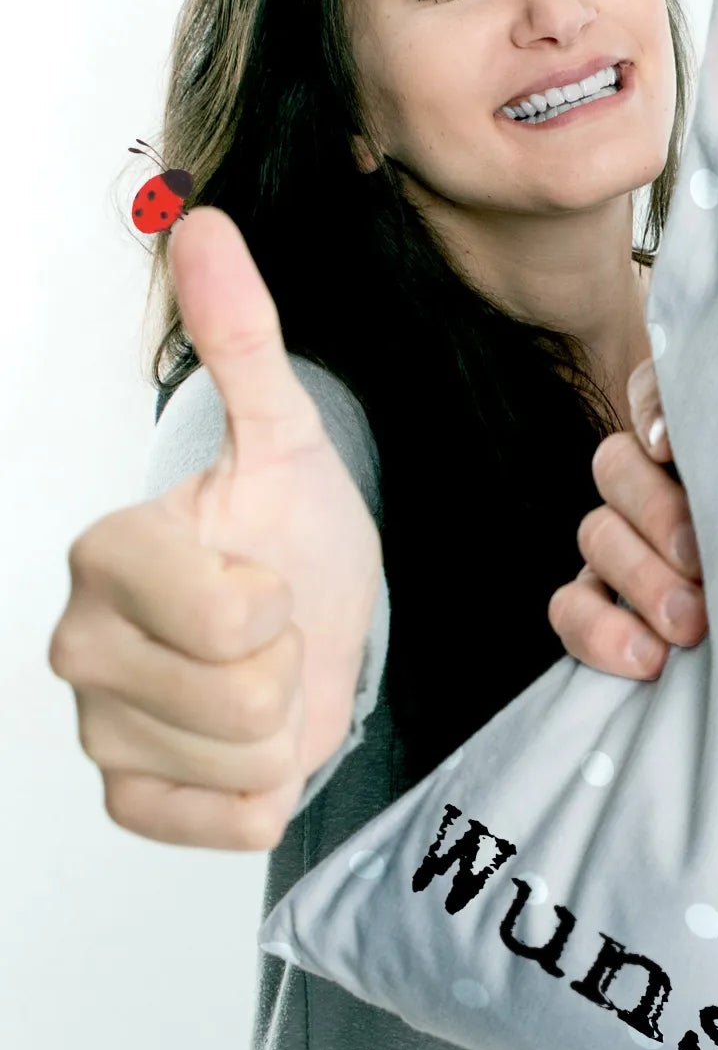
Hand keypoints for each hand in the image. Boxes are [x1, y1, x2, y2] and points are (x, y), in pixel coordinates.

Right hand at [48, 208, 381, 849]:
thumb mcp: (287, 439)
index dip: (281, 606)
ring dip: (286, 727)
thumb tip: (206, 225)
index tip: (270, 577)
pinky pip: (225, 824)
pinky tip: (252, 744)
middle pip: (241, 700)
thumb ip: (245, 340)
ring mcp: (100, 724)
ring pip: (244, 763)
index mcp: (110, 553)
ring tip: (266, 679)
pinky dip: (263, 794)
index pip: (229, 619)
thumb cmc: (293, 535)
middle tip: (275, 634)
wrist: (307, 618)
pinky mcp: (130, 793)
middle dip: (290, 668)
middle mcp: (79, 642)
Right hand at [548, 349, 707, 677]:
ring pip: (596, 535)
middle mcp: (650, 483)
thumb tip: (663, 435)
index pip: (653, 398)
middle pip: (616, 467)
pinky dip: (599, 632)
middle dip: (659, 517)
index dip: (654, 416)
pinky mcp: (605, 605)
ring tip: (691, 626)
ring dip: (641, 580)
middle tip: (703, 565)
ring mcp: (622, 545)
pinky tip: (650, 658)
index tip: (670, 451)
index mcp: (697, 443)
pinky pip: (571, 608)